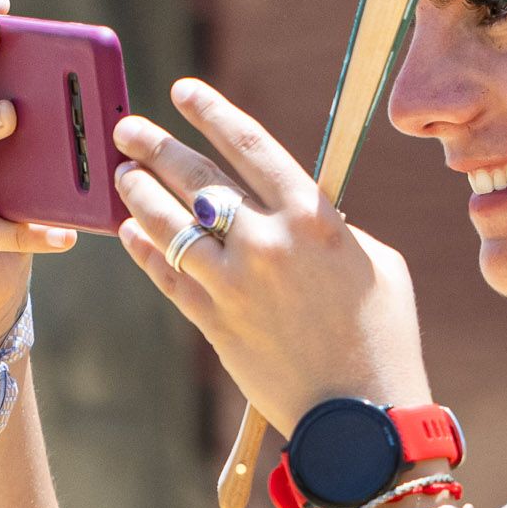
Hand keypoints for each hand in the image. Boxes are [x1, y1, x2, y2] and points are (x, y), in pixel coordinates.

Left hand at [111, 78, 428, 431]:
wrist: (361, 416)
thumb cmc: (383, 335)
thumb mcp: (375, 263)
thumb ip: (334, 227)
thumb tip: (298, 212)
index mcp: (314, 217)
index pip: (250, 147)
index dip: (212, 113)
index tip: (184, 91)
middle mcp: (268, 243)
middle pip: (198, 180)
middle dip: (156, 147)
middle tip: (126, 129)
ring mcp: (235, 284)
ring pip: (170, 226)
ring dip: (140, 195)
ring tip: (123, 177)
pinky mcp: (214, 323)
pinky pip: (167, 275)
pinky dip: (145, 250)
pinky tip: (131, 232)